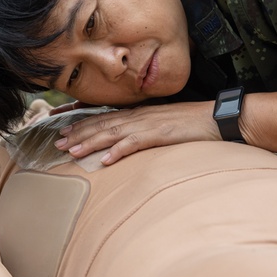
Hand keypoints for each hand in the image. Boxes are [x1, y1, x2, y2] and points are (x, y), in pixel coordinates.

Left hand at [53, 101, 217, 164]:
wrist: (218, 119)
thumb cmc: (194, 124)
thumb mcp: (165, 126)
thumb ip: (147, 131)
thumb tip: (131, 141)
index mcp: (140, 114)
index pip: (106, 118)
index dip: (84, 123)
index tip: (65, 130)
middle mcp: (140, 117)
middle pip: (103, 124)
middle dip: (79, 133)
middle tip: (57, 142)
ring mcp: (149, 124)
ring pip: (112, 133)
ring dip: (90, 142)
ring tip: (72, 151)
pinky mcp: (160, 134)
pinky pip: (135, 143)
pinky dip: (118, 151)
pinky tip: (105, 161)